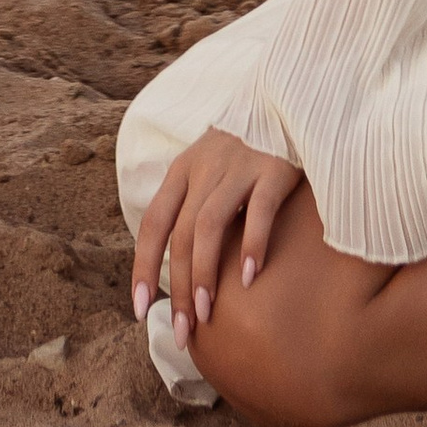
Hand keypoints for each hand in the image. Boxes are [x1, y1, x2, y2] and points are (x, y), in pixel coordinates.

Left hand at [131, 130, 301, 347]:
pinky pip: (258, 210)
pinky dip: (251, 245)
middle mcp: (205, 167)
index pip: (153, 223)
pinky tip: (248, 278)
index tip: (139, 310)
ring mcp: (239, 166)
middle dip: (177, 286)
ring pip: (209, 224)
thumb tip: (181, 269)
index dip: (142, 267)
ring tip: (206, 312)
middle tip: (184, 330)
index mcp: (184, 170)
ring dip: (204, 272)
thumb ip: (195, 206)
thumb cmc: (246, 146)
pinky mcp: (274, 168)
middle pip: (180, 234)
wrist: (287, 96)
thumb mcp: (210, 167)